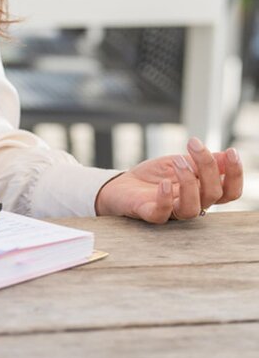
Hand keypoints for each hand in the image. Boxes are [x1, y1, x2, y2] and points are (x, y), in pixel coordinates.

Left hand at [95, 138, 242, 223]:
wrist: (122, 184)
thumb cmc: (154, 176)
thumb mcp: (181, 162)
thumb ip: (202, 163)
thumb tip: (226, 155)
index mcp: (202, 192)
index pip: (229, 192)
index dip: (235, 175)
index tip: (231, 151)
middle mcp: (191, 204)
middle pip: (213, 195)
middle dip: (207, 167)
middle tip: (192, 143)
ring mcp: (171, 212)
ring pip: (192, 209)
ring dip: (188, 182)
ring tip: (178, 160)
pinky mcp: (150, 214)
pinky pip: (162, 213)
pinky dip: (165, 198)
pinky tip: (163, 183)